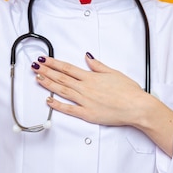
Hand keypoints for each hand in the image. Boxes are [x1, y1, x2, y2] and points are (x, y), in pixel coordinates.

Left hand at [33, 53, 150, 125]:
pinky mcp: (87, 114)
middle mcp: (86, 88)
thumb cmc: (129, 92)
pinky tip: (48, 100)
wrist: (137, 107)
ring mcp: (85, 101)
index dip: (54, 63)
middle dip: (47, 71)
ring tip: (38, 78)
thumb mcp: (114, 73)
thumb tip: (87, 57)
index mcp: (91, 77)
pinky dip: (57, 105)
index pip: (68, 68)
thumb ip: (98, 66)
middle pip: (61, 78)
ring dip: (48, 84)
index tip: (45, 59)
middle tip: (35, 66)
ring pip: (62, 91)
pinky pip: (69, 109)